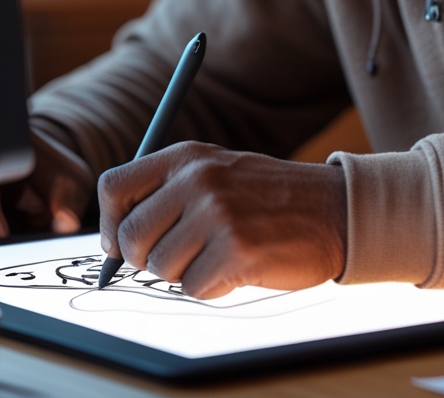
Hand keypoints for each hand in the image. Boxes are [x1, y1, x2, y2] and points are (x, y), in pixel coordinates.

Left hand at [98, 141, 346, 298]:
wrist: (334, 209)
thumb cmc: (269, 197)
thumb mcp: (217, 170)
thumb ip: (168, 190)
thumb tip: (113, 239)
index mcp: (188, 155)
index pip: (113, 186)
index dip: (109, 223)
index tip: (119, 243)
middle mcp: (198, 178)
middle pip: (129, 238)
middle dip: (147, 258)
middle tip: (181, 255)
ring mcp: (218, 213)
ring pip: (159, 268)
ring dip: (185, 273)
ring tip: (219, 253)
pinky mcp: (236, 249)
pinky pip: (192, 288)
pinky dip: (211, 287)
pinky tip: (237, 267)